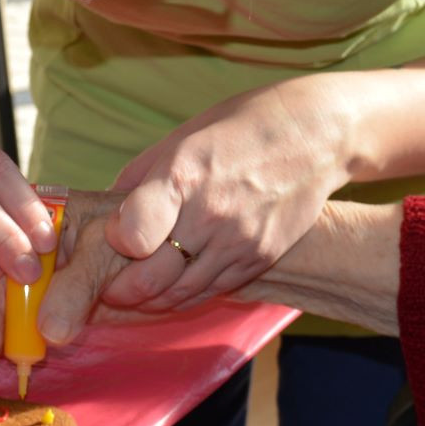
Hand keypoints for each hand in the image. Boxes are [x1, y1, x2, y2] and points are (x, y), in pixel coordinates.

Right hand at [0, 191, 156, 386]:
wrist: (180, 245)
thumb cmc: (148, 236)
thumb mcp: (113, 253)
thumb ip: (79, 287)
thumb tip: (48, 332)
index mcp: (42, 222)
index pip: (7, 268)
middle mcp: (34, 250)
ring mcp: (44, 279)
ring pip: (2, 314)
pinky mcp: (55, 304)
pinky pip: (20, 326)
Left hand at [102, 79, 353, 313]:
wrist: (315, 135)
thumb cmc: (243, 126)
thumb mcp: (184, 135)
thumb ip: (142, 176)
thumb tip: (108, 209)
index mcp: (183, 176)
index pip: (132, 235)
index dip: (115, 241)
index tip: (116, 235)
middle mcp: (211, 214)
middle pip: (150, 278)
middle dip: (121, 289)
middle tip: (110, 287)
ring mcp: (239, 241)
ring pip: (180, 294)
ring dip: (152, 299)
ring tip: (139, 292)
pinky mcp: (260, 258)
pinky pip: (214, 291)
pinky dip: (188, 295)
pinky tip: (175, 289)